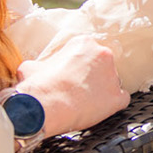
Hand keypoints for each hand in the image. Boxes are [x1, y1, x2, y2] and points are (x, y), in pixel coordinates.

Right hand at [14, 34, 129, 134]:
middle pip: (103, 65)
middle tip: (78, 89)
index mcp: (83, 43)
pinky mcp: (118, 96)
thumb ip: (41, 64)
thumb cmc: (39, 85)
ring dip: (101, 91)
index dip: (78, 66)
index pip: (87, 52)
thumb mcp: (31, 66)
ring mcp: (113, 75)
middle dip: (92, 77)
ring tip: (85, 102)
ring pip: (111, 82)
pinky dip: (111, 105)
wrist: (46, 105)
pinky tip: (98, 110)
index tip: (71, 76)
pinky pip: (121, 99)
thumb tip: (34, 69)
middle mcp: (103, 54)